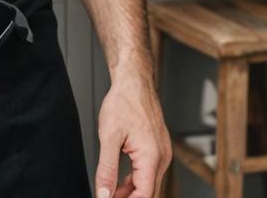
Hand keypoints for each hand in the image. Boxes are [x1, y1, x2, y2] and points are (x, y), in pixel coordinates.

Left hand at [94, 71, 171, 197]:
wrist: (134, 81)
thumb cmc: (124, 102)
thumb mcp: (109, 137)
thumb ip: (107, 169)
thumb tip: (104, 193)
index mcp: (152, 157)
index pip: (144, 196)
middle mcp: (162, 158)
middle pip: (148, 193)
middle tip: (107, 196)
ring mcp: (162, 153)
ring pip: (149, 184)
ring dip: (131, 192)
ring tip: (110, 193)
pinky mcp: (158, 148)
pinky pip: (148, 172)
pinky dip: (135, 180)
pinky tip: (120, 183)